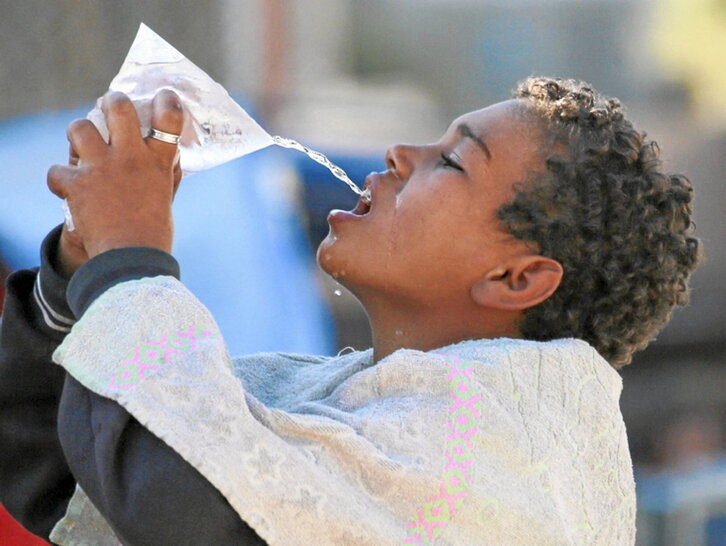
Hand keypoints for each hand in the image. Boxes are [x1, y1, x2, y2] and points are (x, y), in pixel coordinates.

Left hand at [48, 90, 184, 276]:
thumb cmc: (154, 234)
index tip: (164, 96)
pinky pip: (57, 170)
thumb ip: (166, 173)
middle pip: (118, 108)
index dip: (166, 101)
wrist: (130, 262)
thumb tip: (170, 153)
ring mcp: (101, 168)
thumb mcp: (166, 199)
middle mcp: (130, 158)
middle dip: (112, 102)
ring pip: (79, 128)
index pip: (169, 118)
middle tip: (110, 107)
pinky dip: (61, 180)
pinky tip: (68, 189)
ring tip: (81, 143)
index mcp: (158, 163)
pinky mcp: (76, 184)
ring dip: (78, 134)